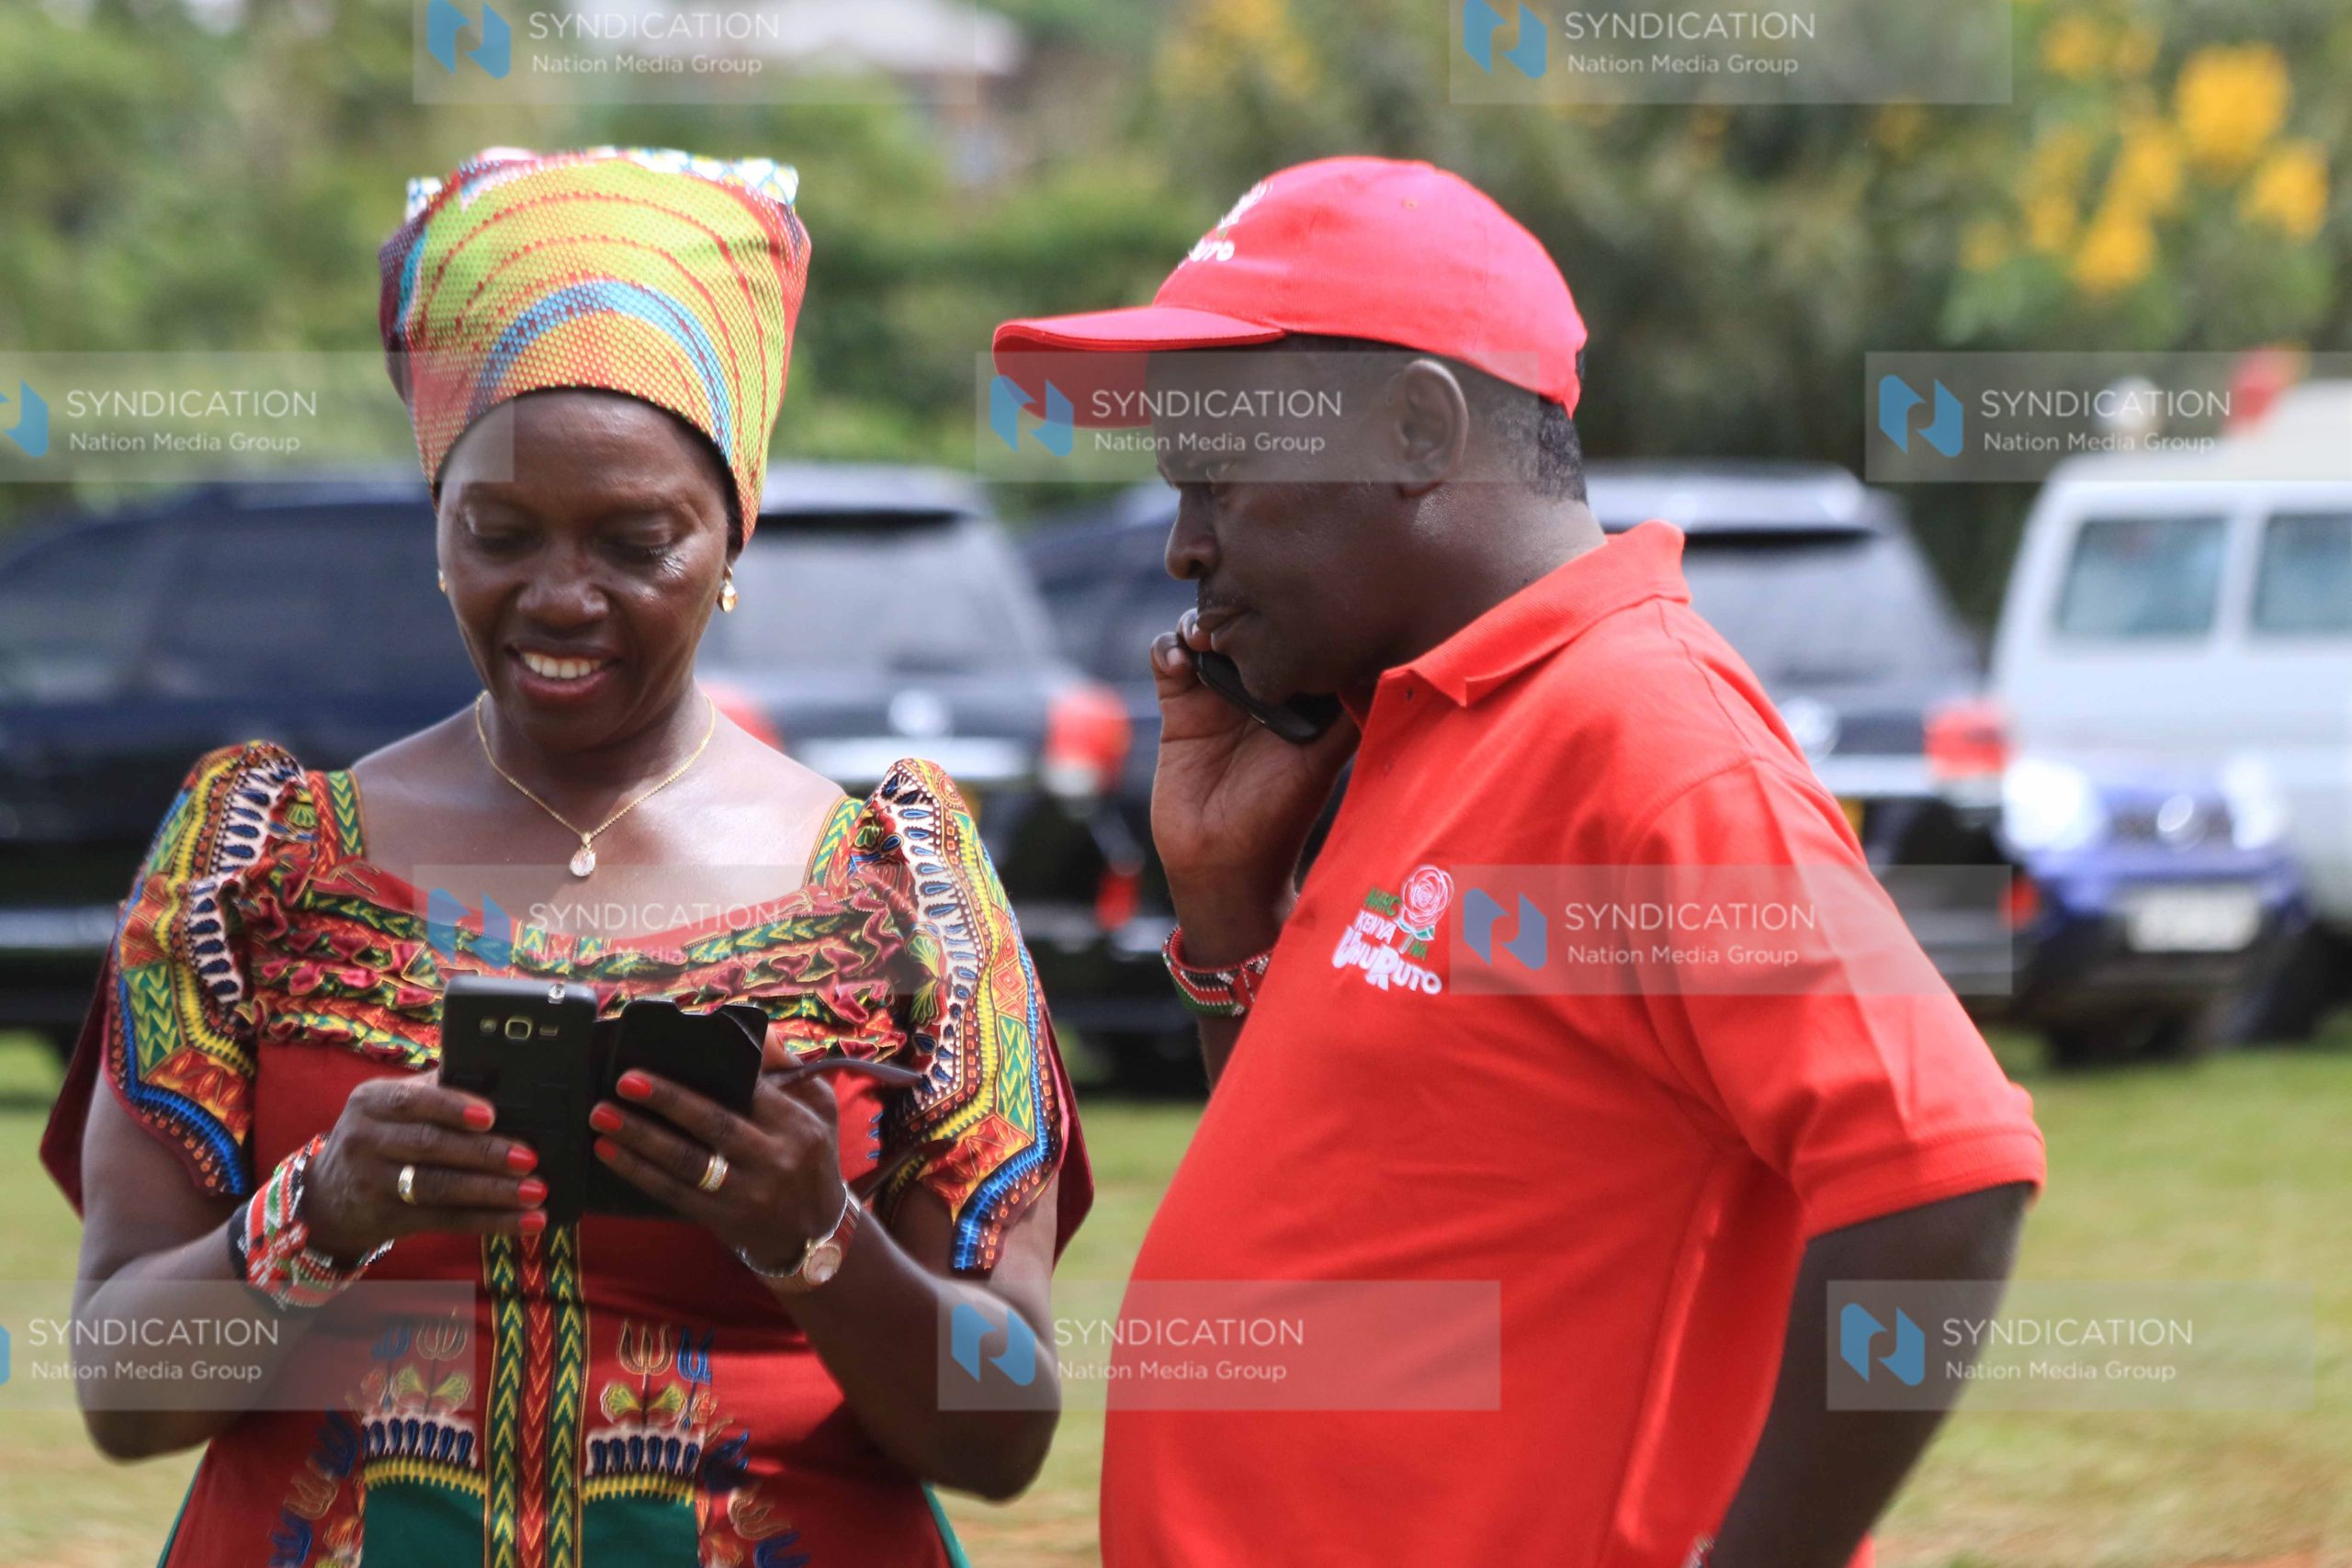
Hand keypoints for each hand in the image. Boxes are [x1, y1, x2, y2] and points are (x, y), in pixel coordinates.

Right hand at [301, 1067, 545, 1258]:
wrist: (326, 1197)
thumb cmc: (382, 1136)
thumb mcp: (391, 1107)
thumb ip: (436, 1090)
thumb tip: (504, 1079)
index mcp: (371, 1100)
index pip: (412, 1100)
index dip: (452, 1107)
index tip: (491, 1116)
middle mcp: (366, 1139)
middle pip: (430, 1145)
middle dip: (484, 1152)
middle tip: (529, 1157)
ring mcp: (373, 1183)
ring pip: (439, 1187)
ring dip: (493, 1191)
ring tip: (536, 1192)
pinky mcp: (389, 1220)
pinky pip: (447, 1220)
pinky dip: (490, 1221)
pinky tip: (526, 1221)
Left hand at [589, 1068, 845, 1270]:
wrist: (815, 1233)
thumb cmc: (812, 1158)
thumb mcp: (820, 1108)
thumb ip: (790, 1069)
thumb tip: (761, 1033)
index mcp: (797, 1124)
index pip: (752, 1090)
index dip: (714, 1070)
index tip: (674, 1051)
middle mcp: (774, 1158)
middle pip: (714, 1124)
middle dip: (667, 1100)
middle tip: (625, 1081)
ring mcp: (747, 1192)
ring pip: (687, 1161)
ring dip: (640, 1137)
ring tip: (603, 1116)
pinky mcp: (722, 1218)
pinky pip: (674, 1193)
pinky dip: (639, 1172)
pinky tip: (610, 1152)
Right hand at [1148, 609, 1357, 961]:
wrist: (1223, 865)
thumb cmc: (1280, 818)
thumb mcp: (1323, 761)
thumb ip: (1349, 716)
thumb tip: (1391, 670)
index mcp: (1298, 696)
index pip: (1295, 635)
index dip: (1291, 612)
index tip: (1286, 599)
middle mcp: (1259, 688)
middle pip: (1249, 627)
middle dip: (1241, 610)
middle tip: (1237, 610)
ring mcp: (1217, 695)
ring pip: (1207, 634)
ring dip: (1201, 624)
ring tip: (1204, 636)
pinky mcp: (1178, 707)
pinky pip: (1168, 660)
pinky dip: (1168, 648)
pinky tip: (1178, 658)